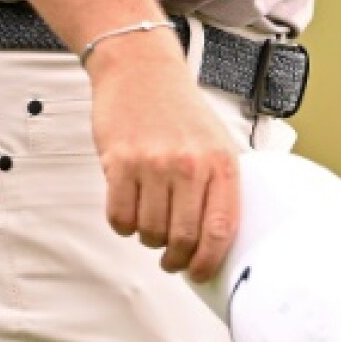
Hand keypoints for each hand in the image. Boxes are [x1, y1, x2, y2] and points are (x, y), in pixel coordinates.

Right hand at [87, 28, 240, 282]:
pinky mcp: (120, 162)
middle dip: (175, 259)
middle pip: (182, 239)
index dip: (209, 262)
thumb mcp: (216, 140)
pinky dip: (123, 223)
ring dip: (147, 237)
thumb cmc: (178, 108)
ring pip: (149, 232)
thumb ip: (220, 186)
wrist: (140, 68)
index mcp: (220, 162)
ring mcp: (154, 164)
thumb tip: (216, 240)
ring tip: (150, 220)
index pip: (221, 229)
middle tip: (170, 258)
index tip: (199, 273)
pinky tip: (129, 207)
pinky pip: (119, 217)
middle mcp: (190, 164)